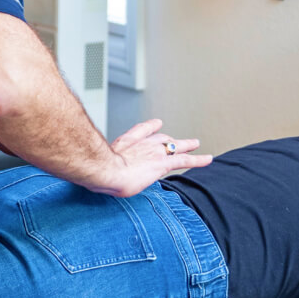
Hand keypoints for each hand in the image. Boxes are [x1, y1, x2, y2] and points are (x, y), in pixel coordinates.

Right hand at [88, 119, 211, 197]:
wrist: (104, 170)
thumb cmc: (97, 171)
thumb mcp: (98, 165)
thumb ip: (99, 165)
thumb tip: (90, 172)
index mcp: (126, 143)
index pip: (142, 132)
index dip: (151, 128)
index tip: (157, 124)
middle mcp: (141, 144)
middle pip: (160, 138)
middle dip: (170, 138)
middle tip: (178, 138)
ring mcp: (153, 152)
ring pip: (175, 146)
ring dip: (187, 144)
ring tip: (197, 143)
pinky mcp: (163, 164)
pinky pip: (186, 160)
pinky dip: (198, 159)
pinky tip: (208, 158)